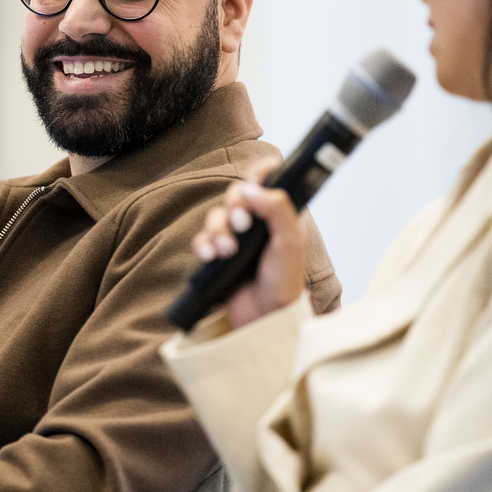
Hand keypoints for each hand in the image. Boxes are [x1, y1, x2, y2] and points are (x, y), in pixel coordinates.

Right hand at [191, 158, 305, 328]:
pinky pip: (202, 239)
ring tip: (228, 250)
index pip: (266, 181)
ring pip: (216, 216)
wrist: (266, 317)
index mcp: (278, 215)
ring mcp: (235, 238)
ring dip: (218, 230)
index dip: (258, 174)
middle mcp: (256, 223)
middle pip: (235, 195)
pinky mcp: (218, 255)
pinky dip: (203, 244)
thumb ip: (277, 209)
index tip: (254, 180)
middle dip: (234, 208)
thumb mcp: (290, 242)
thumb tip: (253, 189)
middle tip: (243, 225)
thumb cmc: (284, 282)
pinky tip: (211, 256)